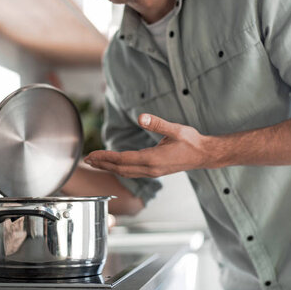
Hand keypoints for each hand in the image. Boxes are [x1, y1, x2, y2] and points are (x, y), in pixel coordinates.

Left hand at [83, 113, 208, 177]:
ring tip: (96, 163)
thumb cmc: (191, 141)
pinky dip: (119, 169)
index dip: (105, 156)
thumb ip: (158, 123)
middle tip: (86, 160)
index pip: (122, 159)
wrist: (204, 155)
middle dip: (102, 163)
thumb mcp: (176, 129)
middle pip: (120, 168)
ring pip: (125, 172)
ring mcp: (152, 172)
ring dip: (109, 167)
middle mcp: (150, 169)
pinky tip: (115, 165)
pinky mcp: (155, 172)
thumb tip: (142, 117)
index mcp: (152, 160)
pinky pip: (132, 172)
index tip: (92, 153)